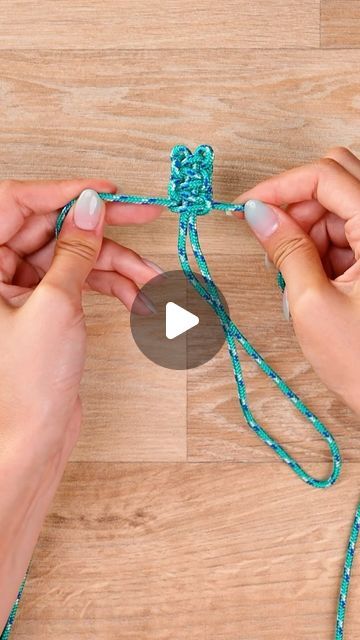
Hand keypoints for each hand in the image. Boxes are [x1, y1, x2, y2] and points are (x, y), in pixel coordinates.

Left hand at [0, 178, 162, 628]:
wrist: (32, 440)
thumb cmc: (26, 383)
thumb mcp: (55, 305)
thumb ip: (75, 251)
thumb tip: (90, 207)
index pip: (15, 203)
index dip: (62, 193)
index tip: (104, 192)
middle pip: (52, 229)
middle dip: (102, 230)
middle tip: (143, 217)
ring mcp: (22, 290)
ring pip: (75, 258)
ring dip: (118, 266)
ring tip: (153, 282)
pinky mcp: (46, 308)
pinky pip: (81, 283)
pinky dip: (113, 288)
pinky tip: (142, 299)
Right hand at [235, 146, 359, 416]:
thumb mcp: (312, 304)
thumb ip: (285, 249)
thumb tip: (257, 213)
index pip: (326, 175)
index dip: (279, 185)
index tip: (245, 207)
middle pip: (337, 179)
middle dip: (296, 205)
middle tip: (269, 240)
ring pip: (341, 205)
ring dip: (309, 231)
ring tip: (295, 276)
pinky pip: (349, 231)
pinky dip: (324, 248)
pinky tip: (314, 281)